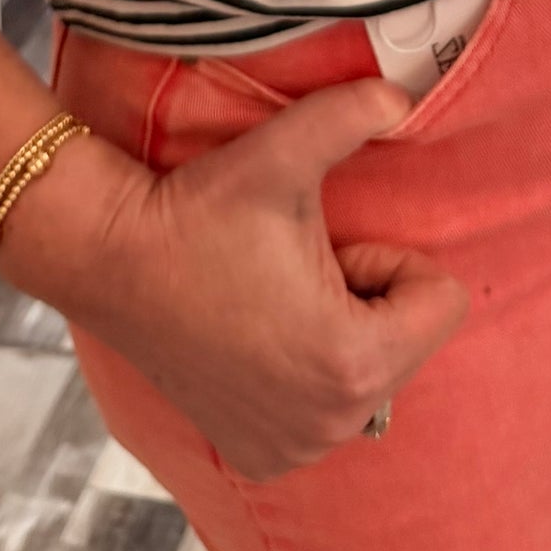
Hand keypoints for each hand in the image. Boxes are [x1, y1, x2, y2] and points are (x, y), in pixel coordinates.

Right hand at [5, 78, 467, 481]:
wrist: (111, 258)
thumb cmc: (200, 210)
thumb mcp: (284, 150)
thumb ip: (355, 112)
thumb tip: (405, 92)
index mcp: (353, 362)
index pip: (440, 302)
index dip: (386, 260)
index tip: (325, 248)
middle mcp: (332, 424)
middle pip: (407, 341)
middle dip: (366, 298)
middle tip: (294, 271)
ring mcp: (295, 450)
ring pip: (369, 374)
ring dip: (338, 333)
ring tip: (271, 300)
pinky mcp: (262, 457)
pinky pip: (326, 410)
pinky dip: (304, 374)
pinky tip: (253, 338)